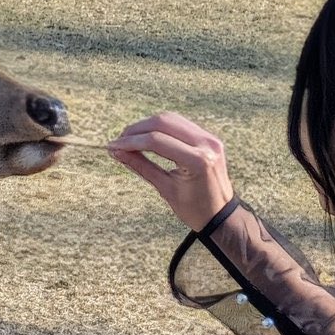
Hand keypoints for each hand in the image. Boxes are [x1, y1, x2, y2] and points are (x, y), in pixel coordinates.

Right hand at [108, 112, 234, 232]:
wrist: (221, 215)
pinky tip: (147, 136)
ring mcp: (210, 138)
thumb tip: (117, 151)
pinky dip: (161, 127)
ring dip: (148, 125)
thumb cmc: (195, 209)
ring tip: (130, 138)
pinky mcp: (209, 137)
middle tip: (119, 141)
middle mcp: (206, 144)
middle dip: (137, 130)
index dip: (131, 141)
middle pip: (163, 122)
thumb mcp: (165, 189)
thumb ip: (141, 166)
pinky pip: (181, 124)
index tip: (113, 146)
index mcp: (197, 160)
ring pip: (171, 119)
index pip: (156, 141)